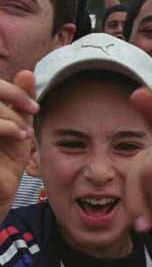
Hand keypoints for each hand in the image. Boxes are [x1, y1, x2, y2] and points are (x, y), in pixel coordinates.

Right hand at [0, 73, 37, 212]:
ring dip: (11, 117)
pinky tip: (21, 137)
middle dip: (14, 101)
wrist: (1, 193)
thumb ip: (20, 101)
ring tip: (24, 132)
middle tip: (32, 113)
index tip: (33, 106)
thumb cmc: (7, 160)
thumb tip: (27, 72)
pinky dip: (8, 127)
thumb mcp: (17, 127)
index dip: (12, 90)